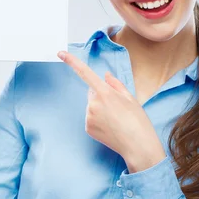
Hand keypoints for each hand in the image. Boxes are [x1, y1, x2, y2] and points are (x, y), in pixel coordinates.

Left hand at [57, 50, 166, 167]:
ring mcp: (89, 116)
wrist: (137, 145)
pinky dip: (98, 121)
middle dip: (101, 96)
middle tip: (117, 108)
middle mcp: (93, 103)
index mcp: (105, 92)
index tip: (60, 53)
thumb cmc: (137, 120)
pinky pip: (90, 118)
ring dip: (100, 109)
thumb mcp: (130, 98)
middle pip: (92, 93)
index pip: (85, 73)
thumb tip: (105, 76)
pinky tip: (110, 127)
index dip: (72, 62)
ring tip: (115, 119)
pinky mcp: (87, 127)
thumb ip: (115, 84)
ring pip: (91, 106)